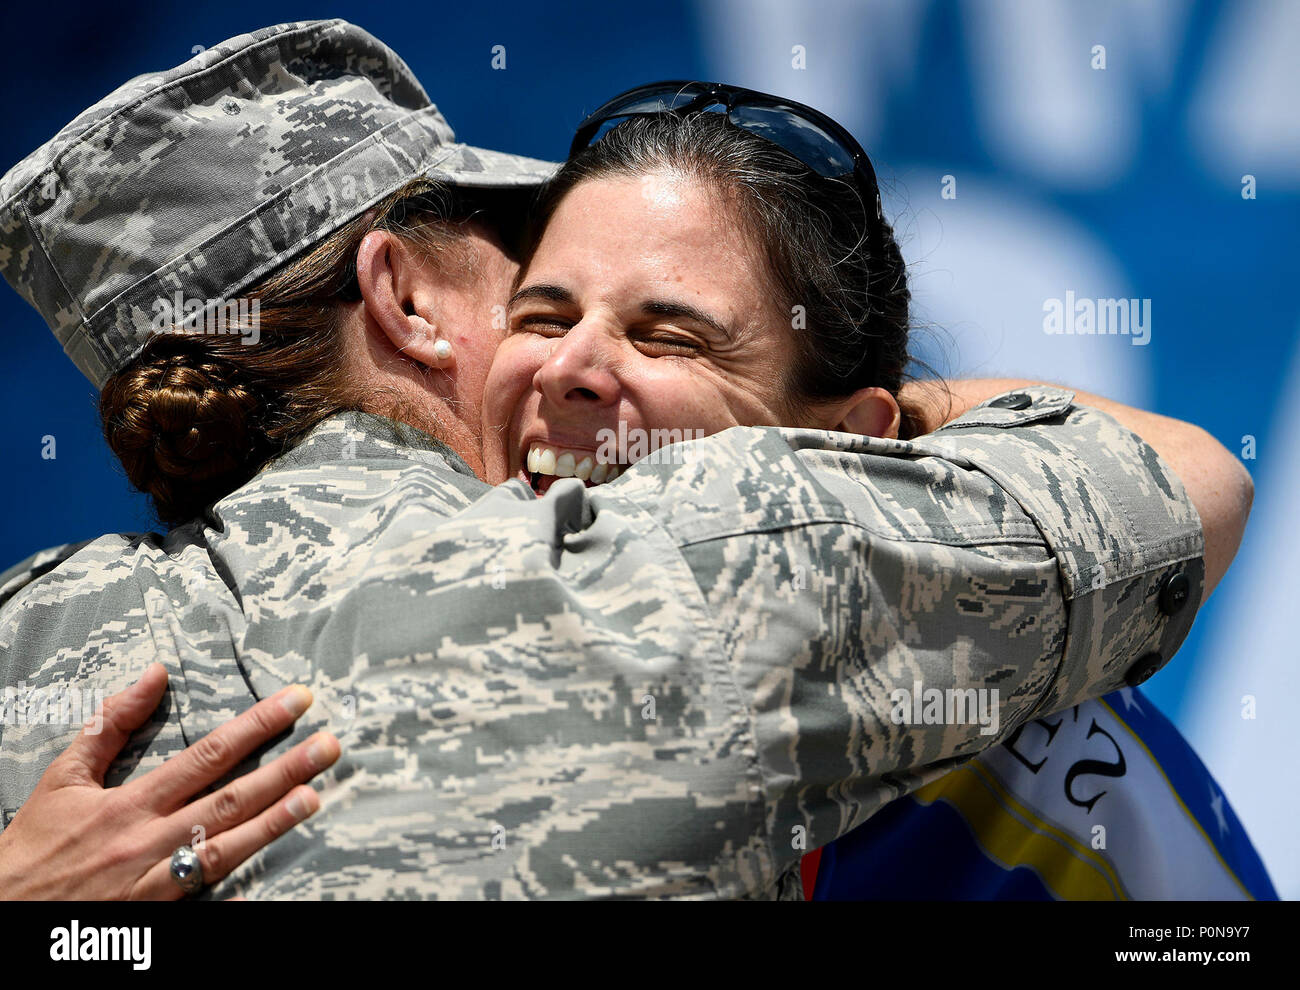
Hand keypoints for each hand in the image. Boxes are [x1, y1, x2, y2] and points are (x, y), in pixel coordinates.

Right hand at [0, 663, 339, 898]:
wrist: (0, 915)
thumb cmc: (32, 846)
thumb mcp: (63, 779)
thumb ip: (109, 723)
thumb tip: (155, 674)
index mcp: (129, 802)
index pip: (208, 754)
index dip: (258, 726)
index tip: (297, 701)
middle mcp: (148, 840)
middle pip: (230, 798)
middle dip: (286, 769)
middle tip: (330, 745)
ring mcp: (155, 881)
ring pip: (227, 848)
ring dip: (275, 822)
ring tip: (316, 796)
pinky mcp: (156, 915)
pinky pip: (207, 896)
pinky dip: (243, 881)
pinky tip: (278, 865)